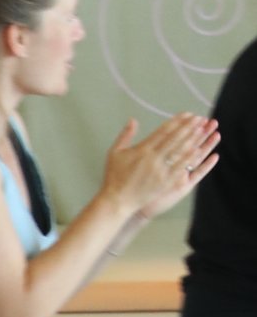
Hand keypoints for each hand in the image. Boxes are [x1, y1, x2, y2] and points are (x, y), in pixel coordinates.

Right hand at [98, 111, 218, 229]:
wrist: (117, 201)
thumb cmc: (114, 177)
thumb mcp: (114, 153)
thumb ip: (125, 135)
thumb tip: (133, 120)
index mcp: (142, 150)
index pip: (164, 131)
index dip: (177, 121)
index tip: (187, 114)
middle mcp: (153, 158)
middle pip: (175, 138)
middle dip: (189, 127)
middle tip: (200, 118)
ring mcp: (160, 171)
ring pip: (180, 151)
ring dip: (193, 139)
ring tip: (203, 130)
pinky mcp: (165, 182)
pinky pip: (180, 168)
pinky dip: (190, 158)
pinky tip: (199, 150)